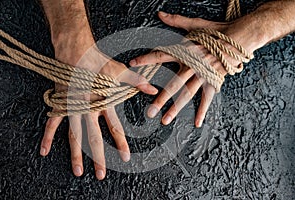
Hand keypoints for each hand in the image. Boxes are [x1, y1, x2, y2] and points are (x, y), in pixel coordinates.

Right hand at [40, 25, 157, 179]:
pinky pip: (53, 123)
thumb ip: (136, 82)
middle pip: (93, 137)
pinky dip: (48, 137)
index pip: (114, 127)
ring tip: (78, 172)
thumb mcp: (120, 71)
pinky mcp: (60, 104)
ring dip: (76, 154)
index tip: (125, 158)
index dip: (120, 143)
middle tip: (101, 174)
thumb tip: (153, 89)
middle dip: (98, 157)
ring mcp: (73, 108)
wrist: (76, 50)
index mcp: (103, 103)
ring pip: (74, 135)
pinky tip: (44, 151)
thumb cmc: (98, 60)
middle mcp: (88, 109)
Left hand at [129, 11, 260, 126]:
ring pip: (187, 94)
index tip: (132, 64)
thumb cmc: (217, 31)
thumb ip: (176, 21)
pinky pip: (207, 98)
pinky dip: (203, 110)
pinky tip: (197, 123)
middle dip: (160, 98)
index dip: (146, 59)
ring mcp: (203, 74)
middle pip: (173, 83)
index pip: (161, 54)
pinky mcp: (214, 80)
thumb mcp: (196, 24)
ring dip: (176, 108)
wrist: (242, 36)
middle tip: (149, 112)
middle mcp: (192, 64)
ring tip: (165, 120)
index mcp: (185, 50)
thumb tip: (160, 14)